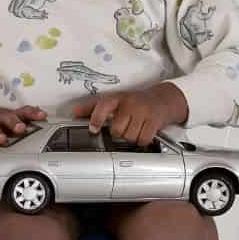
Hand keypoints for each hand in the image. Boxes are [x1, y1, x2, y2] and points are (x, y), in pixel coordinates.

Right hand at [0, 101, 47, 146]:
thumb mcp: (8, 118)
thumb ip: (25, 119)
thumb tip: (44, 118)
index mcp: (9, 117)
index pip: (23, 112)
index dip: (33, 114)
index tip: (42, 116)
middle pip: (8, 119)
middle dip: (15, 123)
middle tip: (20, 128)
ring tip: (1, 139)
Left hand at [71, 82, 187, 146]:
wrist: (163, 98)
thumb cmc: (136, 101)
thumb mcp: (116, 100)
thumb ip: (94, 107)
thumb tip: (75, 111)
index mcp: (118, 98)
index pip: (104, 106)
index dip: (96, 118)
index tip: (93, 129)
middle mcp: (130, 104)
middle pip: (117, 129)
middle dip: (119, 132)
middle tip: (124, 127)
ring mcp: (143, 112)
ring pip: (129, 137)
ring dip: (131, 137)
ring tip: (135, 128)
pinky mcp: (154, 121)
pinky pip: (143, 140)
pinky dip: (142, 140)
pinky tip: (143, 132)